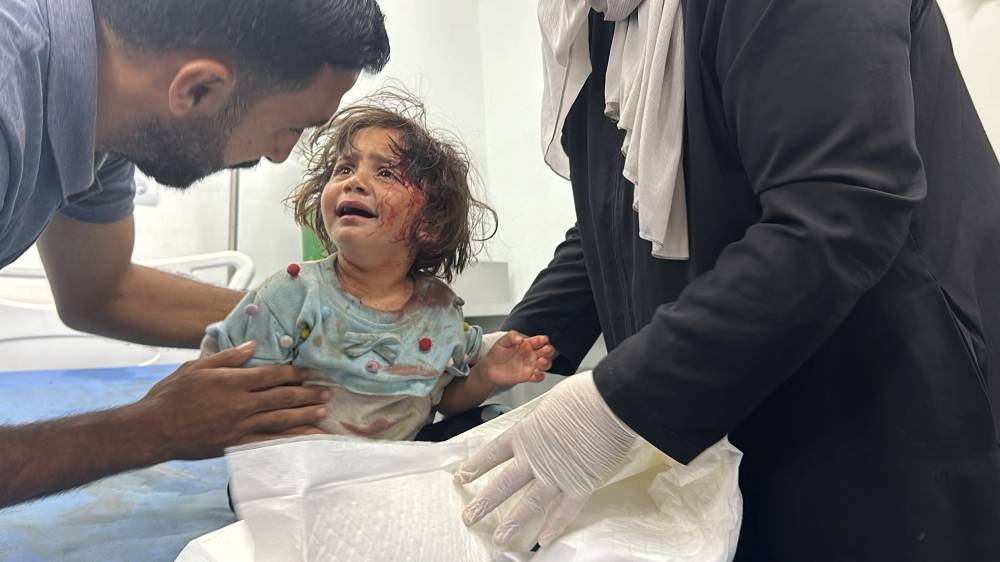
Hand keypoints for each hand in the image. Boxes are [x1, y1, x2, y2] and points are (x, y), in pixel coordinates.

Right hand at [138, 342, 330, 459]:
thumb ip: (228, 356)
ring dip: (304, 417)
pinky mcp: (235, 444)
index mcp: (232, 382)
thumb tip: (253, 345)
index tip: (309, 372)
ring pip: (279, 421)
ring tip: (322, 413)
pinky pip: (267, 443)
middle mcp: (240, 404)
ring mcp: (239, 427)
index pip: (272, 375)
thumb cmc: (172, 395)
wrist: (153, 429)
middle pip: (282, 398)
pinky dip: (287, 441)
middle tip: (327, 392)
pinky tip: (301, 440)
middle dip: (307, 395)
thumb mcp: (197, 367)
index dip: (294, 373)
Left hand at [454, 371, 635, 546]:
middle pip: (503, 485)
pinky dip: (555, 526)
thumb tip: (549, 422)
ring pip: (528, 505)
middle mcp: (534, 458)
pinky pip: (565, 511)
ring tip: (499, 539)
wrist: (607, 404)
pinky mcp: (580, 485)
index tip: (461, 477)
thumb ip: (544, 420)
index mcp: (525, 434)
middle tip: (469, 518)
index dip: (476, 466)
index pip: (493, 454)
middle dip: (484, 503)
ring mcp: (555, 475)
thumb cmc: (582, 395)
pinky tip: (544, 540)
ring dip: (512, 523)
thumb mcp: (551, 403)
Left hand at [480, 331, 556, 384]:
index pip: (541, 340)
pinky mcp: (528, 376)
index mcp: (528, 343)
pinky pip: (539, 377)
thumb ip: (512, 336)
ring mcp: (531, 365)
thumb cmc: (497, 353)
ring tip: (540, 362)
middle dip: (549, 351)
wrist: (490, 368)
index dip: (543, 340)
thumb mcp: (503, 341)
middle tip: (545, 351)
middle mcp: (532, 354)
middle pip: (548, 352)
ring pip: (546, 364)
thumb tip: (520, 339)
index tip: (541, 340)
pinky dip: (539, 376)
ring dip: (546, 363)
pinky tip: (535, 373)